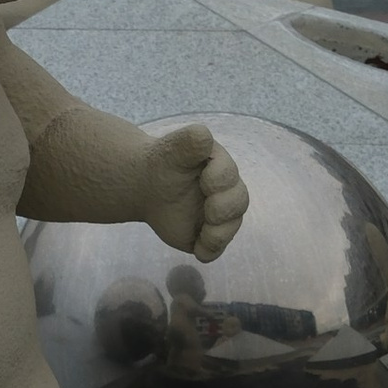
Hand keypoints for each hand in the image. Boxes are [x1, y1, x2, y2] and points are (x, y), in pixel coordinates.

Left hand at [140, 121, 246, 263]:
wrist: (148, 185)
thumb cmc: (163, 163)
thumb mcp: (173, 148)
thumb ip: (189, 140)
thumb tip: (204, 136)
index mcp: (220, 166)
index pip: (230, 175)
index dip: (220, 179)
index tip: (204, 178)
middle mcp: (227, 190)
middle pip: (239, 203)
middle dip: (224, 208)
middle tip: (208, 208)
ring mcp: (219, 214)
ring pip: (231, 227)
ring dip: (219, 233)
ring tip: (203, 234)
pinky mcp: (208, 233)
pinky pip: (216, 248)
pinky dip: (209, 251)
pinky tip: (198, 249)